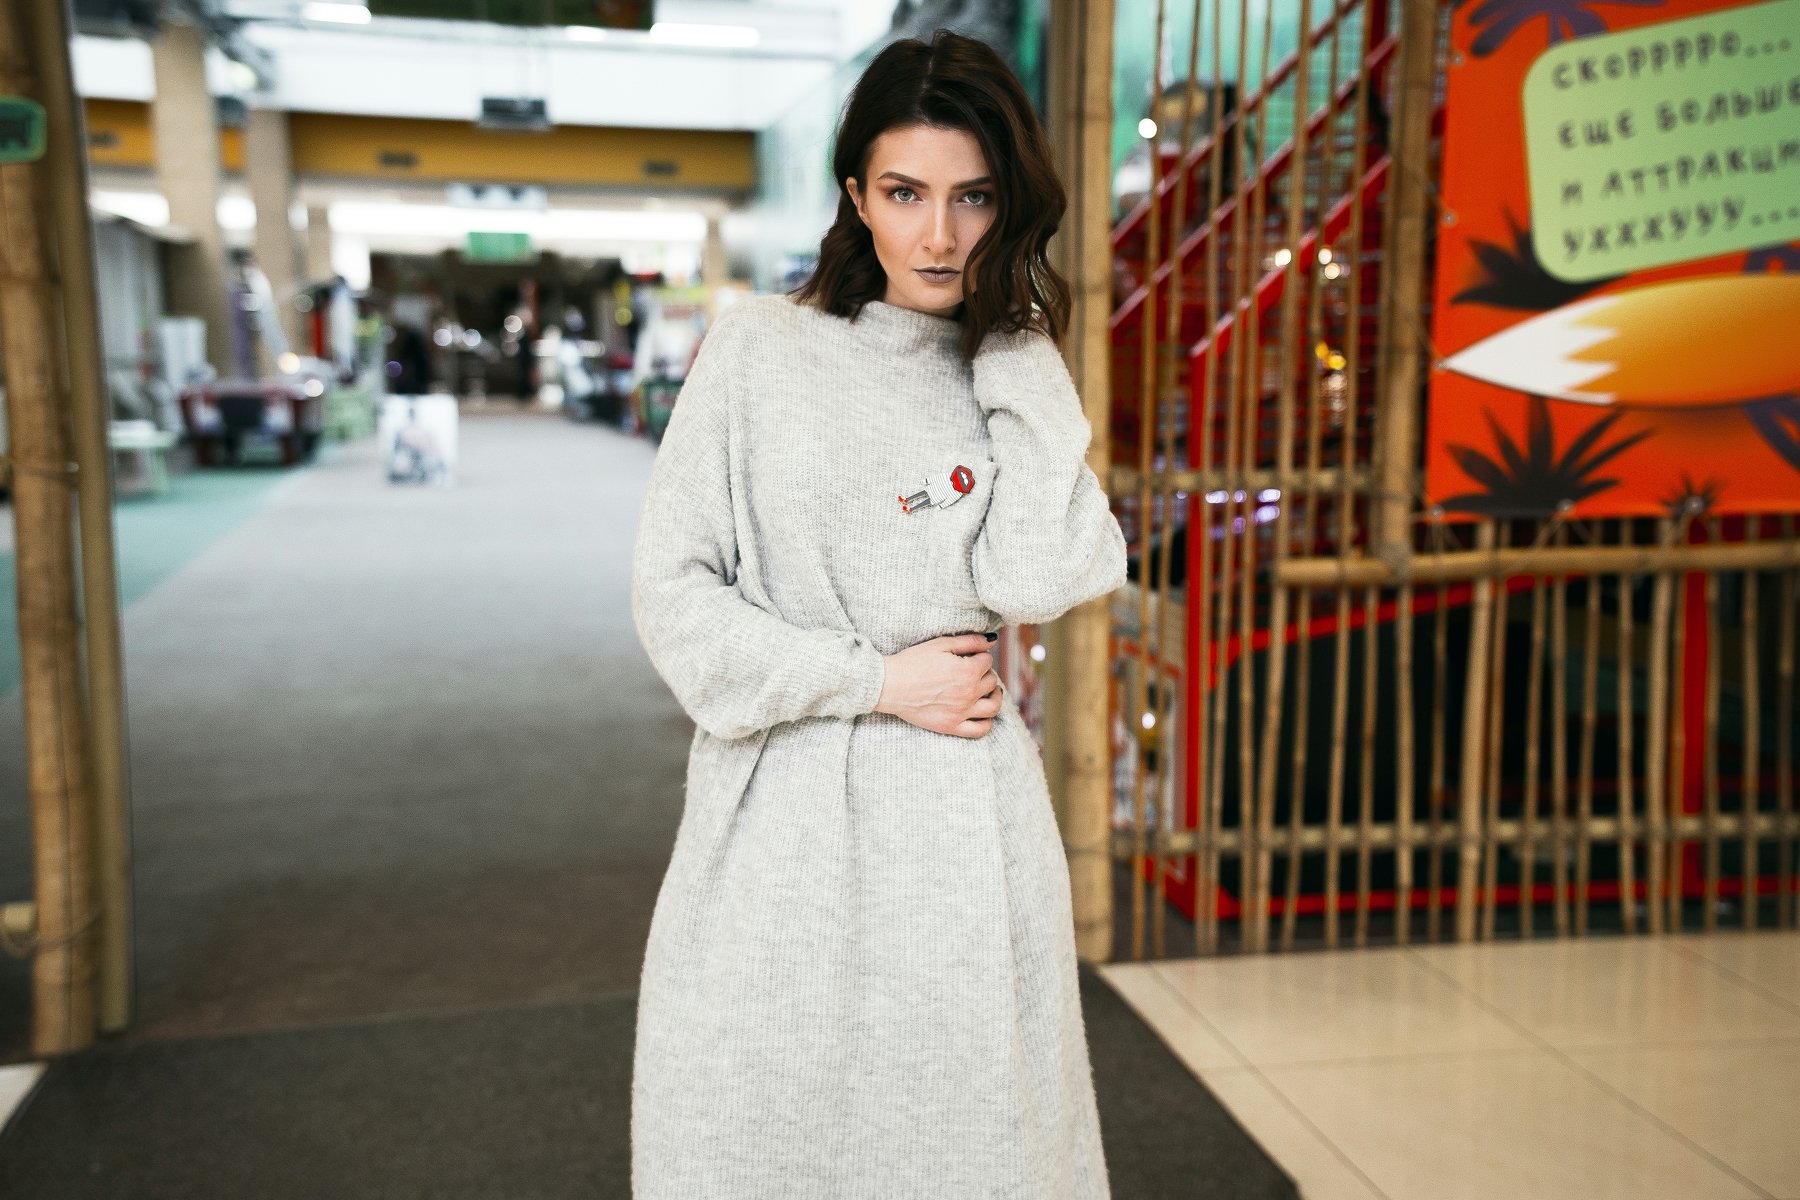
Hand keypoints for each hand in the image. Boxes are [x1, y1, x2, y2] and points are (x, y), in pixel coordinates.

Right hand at [874, 633, 1003, 738]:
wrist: (889, 685)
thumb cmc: (912, 662)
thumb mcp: (941, 644)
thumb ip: (969, 642)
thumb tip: (991, 642)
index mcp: (968, 671)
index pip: (987, 661)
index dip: (980, 656)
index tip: (970, 656)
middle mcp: (969, 693)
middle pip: (991, 681)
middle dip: (985, 673)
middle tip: (974, 671)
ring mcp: (961, 712)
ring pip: (993, 706)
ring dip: (995, 696)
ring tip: (989, 691)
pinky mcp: (951, 726)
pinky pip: (980, 730)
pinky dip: (987, 722)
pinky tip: (982, 714)